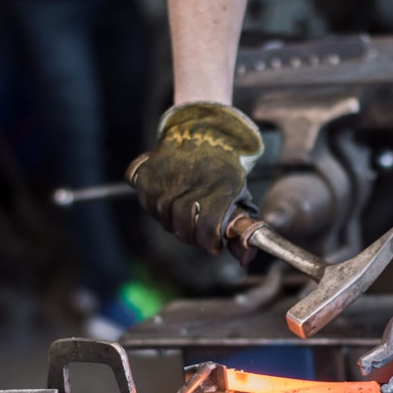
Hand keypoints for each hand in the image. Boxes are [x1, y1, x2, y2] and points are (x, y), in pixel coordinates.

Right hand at [126, 102, 263, 256]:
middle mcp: (191, 185)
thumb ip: (241, 232)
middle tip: (198, 229)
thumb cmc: (224, 170)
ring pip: (164, 219)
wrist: (202, 131)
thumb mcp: (240, 197)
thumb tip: (244, 261)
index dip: (208, 242)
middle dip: (191, 236)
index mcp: (218, 191)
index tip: (212, 242)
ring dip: (173, 222)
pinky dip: (157, 208)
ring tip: (184, 211)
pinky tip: (169, 200)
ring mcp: (167, 180)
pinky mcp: (148, 176)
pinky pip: (148, 206)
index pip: (206, 231)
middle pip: (183, 229)